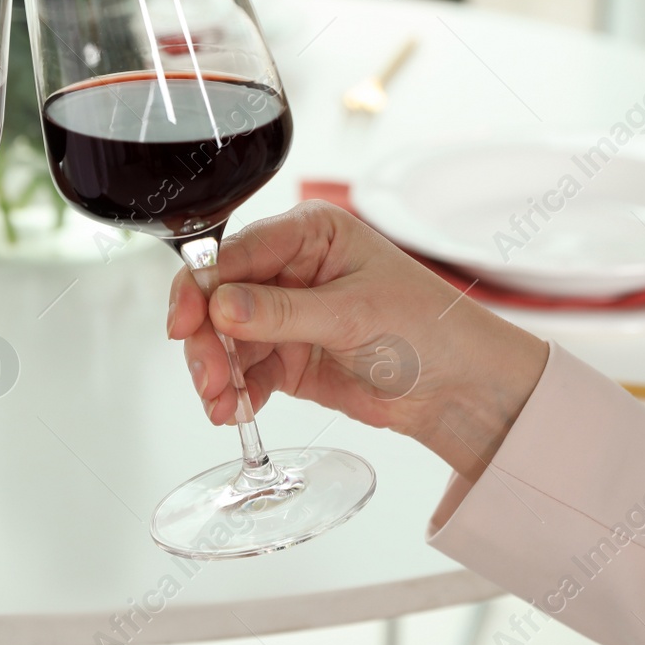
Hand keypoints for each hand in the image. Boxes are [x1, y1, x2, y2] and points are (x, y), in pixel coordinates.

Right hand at [165, 201, 547, 478]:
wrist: (460, 389)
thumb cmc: (428, 329)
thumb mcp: (353, 314)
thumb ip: (281, 312)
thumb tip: (220, 305)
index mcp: (310, 233)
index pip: (237, 252)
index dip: (202, 286)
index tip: (184, 322)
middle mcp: (291, 269)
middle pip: (220, 297)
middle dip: (208, 339)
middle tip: (209, 376)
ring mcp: (286, 315)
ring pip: (226, 339)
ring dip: (217, 372)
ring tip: (221, 404)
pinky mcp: (287, 357)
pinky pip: (245, 371)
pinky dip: (235, 392)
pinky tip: (233, 411)